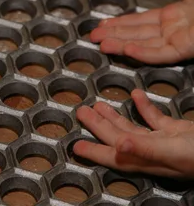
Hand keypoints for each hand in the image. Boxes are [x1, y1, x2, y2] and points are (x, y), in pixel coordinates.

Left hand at [73, 89, 193, 177]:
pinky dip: (145, 106)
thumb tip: (118, 147)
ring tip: (98, 104)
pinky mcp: (179, 131)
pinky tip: (136, 95)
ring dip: (116, 116)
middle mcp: (154, 152)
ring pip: (134, 128)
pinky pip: (157, 119)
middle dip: (99, 126)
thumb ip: (145, 148)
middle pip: (119, 138)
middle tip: (81, 112)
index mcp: (148, 158)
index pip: (115, 156)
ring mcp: (166, 141)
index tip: (75, 147)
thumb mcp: (173, 150)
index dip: (94, 151)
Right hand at [90, 0, 193, 64]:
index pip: (142, 20)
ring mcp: (180, 40)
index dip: (121, 22)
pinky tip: (127, 49)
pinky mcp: (186, 48)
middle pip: (138, 34)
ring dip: (122, 45)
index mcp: (176, 14)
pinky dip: (144, 53)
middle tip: (94, 37)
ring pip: (146, 46)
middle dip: (115, 35)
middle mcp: (175, 29)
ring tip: (102, 45)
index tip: (104, 23)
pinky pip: (162, 54)